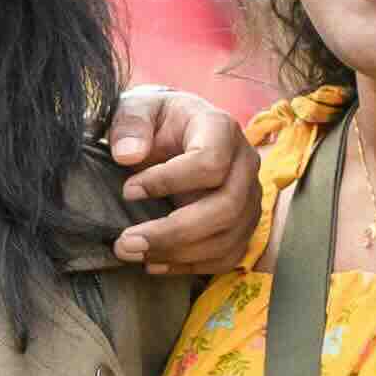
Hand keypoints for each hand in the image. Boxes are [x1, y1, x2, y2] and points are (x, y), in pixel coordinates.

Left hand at [110, 79, 261, 277]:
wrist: (177, 133)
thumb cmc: (157, 121)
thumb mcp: (138, 108)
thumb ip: (130, 125)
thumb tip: (127, 156)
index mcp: (222, 129)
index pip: (210, 163)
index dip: (168, 181)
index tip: (128, 191)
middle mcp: (246, 163)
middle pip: (226, 208)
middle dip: (173, 232)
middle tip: (126, 241)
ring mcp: (250, 197)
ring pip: (228, 238)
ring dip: (178, 254)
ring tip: (133, 253)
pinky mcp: (244, 224)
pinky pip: (227, 256)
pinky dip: (191, 267)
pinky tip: (154, 264)